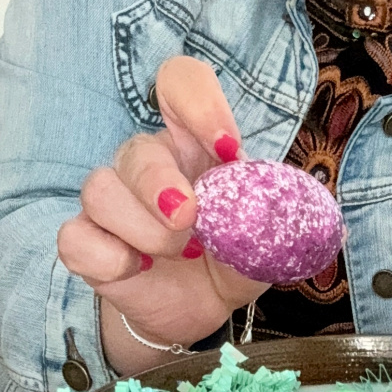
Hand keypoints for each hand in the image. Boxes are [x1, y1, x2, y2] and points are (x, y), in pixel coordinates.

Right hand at [57, 56, 264, 373]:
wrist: (199, 309)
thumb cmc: (231, 257)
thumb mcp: (268, 239)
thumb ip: (283, 222)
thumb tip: (317, 224)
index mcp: (194, 144)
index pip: (180, 82)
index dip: (198, 102)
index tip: (227, 148)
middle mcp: (148, 164)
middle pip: (135, 147)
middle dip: (162, 186)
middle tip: (192, 220)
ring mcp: (112, 202)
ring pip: (99, 190)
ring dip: (144, 229)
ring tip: (177, 253)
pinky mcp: (87, 243)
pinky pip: (75, 237)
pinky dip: (108, 257)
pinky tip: (137, 269)